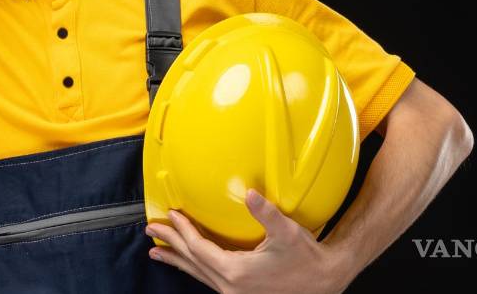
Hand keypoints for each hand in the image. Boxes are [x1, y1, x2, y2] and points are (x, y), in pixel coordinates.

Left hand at [145, 189, 351, 293]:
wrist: (325, 281)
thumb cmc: (307, 258)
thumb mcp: (287, 233)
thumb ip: (266, 212)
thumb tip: (249, 193)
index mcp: (236, 273)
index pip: (199, 249)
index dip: (183, 231)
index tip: (171, 215)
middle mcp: (231, 287)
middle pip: (192, 262)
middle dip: (170, 245)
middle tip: (151, 231)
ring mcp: (235, 293)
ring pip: (198, 274)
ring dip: (178, 260)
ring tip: (158, 252)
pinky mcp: (240, 293)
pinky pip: (209, 279)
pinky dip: (194, 268)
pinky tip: (190, 263)